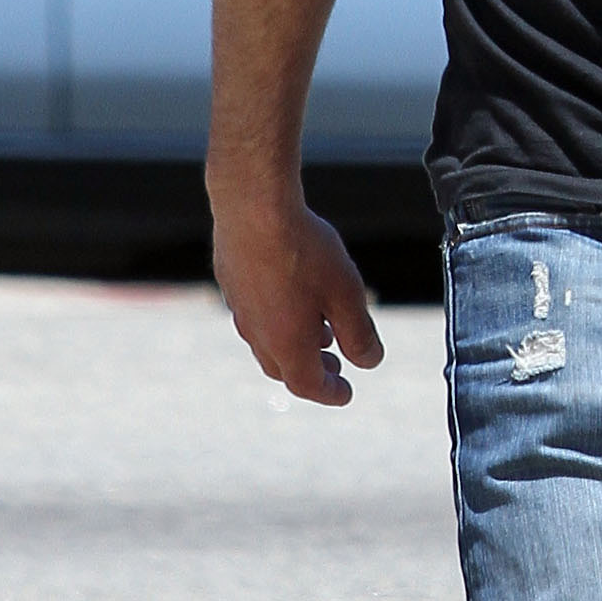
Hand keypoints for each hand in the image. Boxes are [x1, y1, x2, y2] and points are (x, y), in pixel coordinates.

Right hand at [210, 189, 384, 407]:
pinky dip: (278, 321)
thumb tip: (369, 362)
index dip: (331, 393)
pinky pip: (256, 316)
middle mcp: (257, 333)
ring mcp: (240, 309)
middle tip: (335, 367)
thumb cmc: (303, 251)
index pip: (308, 385)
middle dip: (312, 373)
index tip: (347, 393)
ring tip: (321, 334)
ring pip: (267, 342)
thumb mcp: (346, 295)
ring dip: (295, 346)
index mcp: (286, 344)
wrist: (254, 207)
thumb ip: (359, 334)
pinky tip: (293, 299)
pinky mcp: (232, 283)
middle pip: (284, 368)